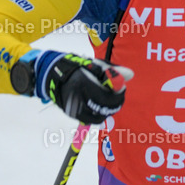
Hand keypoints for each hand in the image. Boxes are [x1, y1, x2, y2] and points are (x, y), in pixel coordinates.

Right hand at [13, 51, 132, 123]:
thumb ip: (113, 71)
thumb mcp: (96, 65)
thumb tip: (130, 75)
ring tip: (110, 99)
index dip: (118, 95)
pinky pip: (90, 119)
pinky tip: (101, 105)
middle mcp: (78, 98)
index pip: (108, 97)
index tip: (121, 88)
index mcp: (84, 84)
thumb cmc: (78, 67)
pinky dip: (98, 114)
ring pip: (98, 116)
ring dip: (108, 109)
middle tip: (118, 95)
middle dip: (115, 103)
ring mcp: (74, 107)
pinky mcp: (72, 113)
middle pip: (105, 108)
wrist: (54, 74)